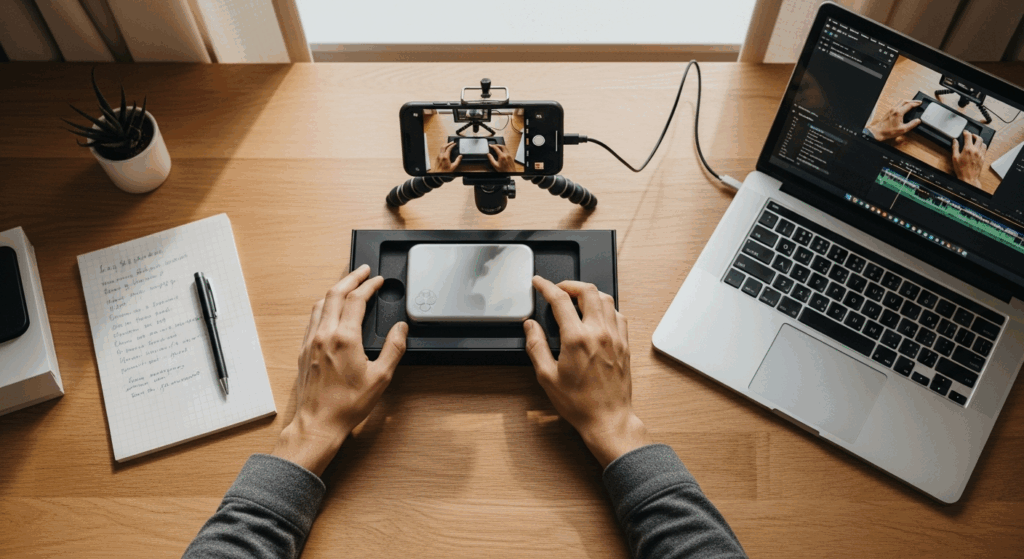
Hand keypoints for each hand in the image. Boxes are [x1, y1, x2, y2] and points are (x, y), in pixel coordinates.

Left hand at [272, 265, 407, 475]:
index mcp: (345, 338)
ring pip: (320, 304)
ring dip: (335, 290)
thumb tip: (401, 328)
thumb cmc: (347, 404)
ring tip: (347, 286)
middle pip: (335, 294)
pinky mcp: (304, 350)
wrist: (318, 422)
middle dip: (350, 278)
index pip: (356, 300)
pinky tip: (330, 310)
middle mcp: (324, 335)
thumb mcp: (380, 378)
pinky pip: (313, 318)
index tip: (377, 280)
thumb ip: (393, 348)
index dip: (369, 286)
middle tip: (362, 270)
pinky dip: (324, 306)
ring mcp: (311, 341)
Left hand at [433, 141, 461, 172]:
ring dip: (445, 146)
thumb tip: (460, 156)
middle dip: (448, 143)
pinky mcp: (437, 158)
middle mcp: (441, 155)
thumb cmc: (446, 171)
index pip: (449, 148)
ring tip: (449, 145)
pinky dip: (443, 149)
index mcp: (445, 157)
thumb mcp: (453, 166)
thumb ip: (457, 160)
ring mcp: (438, 156)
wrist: (439, 174)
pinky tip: (446, 151)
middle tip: (452, 142)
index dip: (452, 145)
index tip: (455, 144)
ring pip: (441, 148)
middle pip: (444, 146)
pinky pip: (440, 152)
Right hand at [487, 143, 516, 172]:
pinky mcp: (511, 156)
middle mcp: (506, 154)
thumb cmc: (503, 170)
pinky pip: (507, 150)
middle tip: (494, 145)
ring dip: (501, 146)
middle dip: (497, 144)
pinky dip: (504, 149)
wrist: (510, 172)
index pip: (496, 148)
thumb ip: (491, 159)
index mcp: (502, 156)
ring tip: (497, 147)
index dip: (492, 146)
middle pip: (502, 146)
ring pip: (505, 147)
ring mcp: (509, 155)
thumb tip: (488, 154)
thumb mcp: (495, 165)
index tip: (490, 145)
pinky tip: (502, 151)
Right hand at [523, 276, 651, 467]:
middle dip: (570, 283)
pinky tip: (597, 314)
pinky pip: (618, 314)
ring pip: (606, 298)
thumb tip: (530, 326)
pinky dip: (605, 307)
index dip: (546, 286)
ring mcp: (615, 337)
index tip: (539, 282)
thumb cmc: (579, 403)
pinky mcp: (625, 344)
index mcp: (577, 339)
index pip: (560, 299)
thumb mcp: (547, 376)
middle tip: (558, 289)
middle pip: (588, 290)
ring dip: (589, 293)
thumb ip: (536, 346)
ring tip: (576, 298)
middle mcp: (599, 333)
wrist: (608, 419)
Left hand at [866, 99, 921, 141]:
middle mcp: (894, 109)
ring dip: (907, 101)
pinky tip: (904, 106)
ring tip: (912, 103)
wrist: (878, 131)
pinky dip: (902, 103)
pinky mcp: (889, 111)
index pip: (909, 105)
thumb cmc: (889, 131)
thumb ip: (911, 124)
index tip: (920, 103)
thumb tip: (918, 120)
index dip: (916, 103)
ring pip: (900, 101)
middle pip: (905, 101)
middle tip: (918, 102)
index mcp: (899, 112)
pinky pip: (897, 104)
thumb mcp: (903, 129)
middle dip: (913, 100)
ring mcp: (891, 109)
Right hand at [952, 131, 987, 188]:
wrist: (968, 177)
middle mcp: (976, 150)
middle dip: (974, 135)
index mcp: (968, 149)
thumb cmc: (961, 169)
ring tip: (976, 141)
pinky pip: (985, 149)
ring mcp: (980, 154)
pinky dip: (982, 146)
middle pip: (978, 138)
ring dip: (979, 140)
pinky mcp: (983, 158)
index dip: (966, 132)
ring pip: (983, 143)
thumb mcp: (954, 158)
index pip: (968, 136)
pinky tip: (979, 148)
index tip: (965, 132)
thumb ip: (955, 147)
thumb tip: (955, 141)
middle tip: (971, 135)